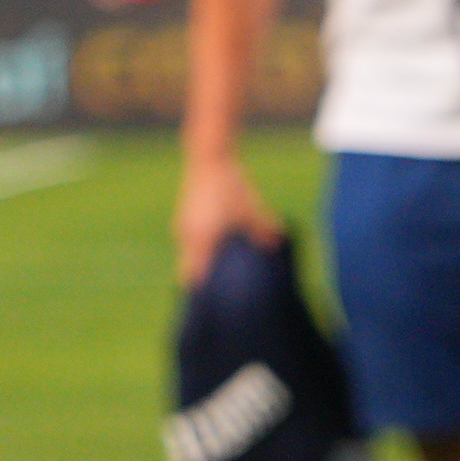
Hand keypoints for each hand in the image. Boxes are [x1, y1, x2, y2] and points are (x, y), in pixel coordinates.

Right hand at [175, 152, 284, 283]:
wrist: (208, 156)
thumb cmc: (231, 185)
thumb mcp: (252, 210)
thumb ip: (264, 230)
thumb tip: (276, 245)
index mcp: (202, 240)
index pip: (193, 276)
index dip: (201, 292)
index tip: (213, 303)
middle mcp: (187, 235)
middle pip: (189, 267)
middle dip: (203, 279)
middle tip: (221, 289)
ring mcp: (183, 224)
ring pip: (189, 253)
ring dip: (202, 262)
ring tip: (222, 268)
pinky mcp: (185, 215)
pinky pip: (190, 240)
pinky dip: (201, 248)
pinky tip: (218, 245)